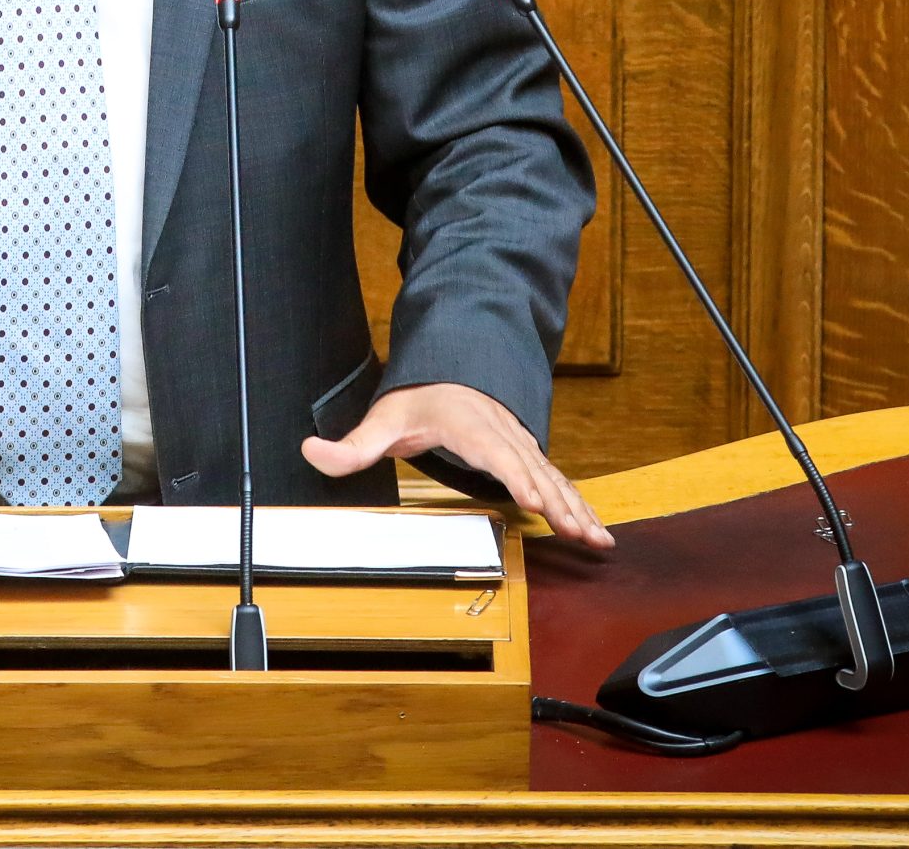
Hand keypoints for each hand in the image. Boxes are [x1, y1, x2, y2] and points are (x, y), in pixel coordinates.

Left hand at [301, 381, 613, 549]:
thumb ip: (352, 444)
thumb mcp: (384, 419)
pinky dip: (580, 505)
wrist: (450, 370)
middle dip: (558, 502)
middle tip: (577, 532)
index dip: (516, 476)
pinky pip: (558, 481)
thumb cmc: (419, 399)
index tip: (535, 500)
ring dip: (578, 508)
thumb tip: (311, 451)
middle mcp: (503, 434)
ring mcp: (520, 445)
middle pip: (534, 470)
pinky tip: (596, 531)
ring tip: (598, 539)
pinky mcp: (528, 457)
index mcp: (470, 425)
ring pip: (554, 478)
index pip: (496, 452)